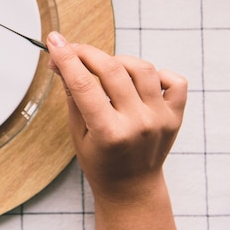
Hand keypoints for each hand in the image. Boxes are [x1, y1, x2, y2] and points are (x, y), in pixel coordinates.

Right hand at [45, 32, 186, 201]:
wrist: (132, 188)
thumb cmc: (100, 162)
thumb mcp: (77, 132)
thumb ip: (72, 95)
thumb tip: (61, 62)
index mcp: (109, 132)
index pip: (83, 84)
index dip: (66, 58)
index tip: (54, 40)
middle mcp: (138, 123)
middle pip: (111, 69)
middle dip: (86, 53)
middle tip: (72, 49)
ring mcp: (160, 119)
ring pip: (141, 68)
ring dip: (118, 60)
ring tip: (104, 68)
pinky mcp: (175, 116)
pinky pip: (174, 81)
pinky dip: (157, 73)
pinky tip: (138, 80)